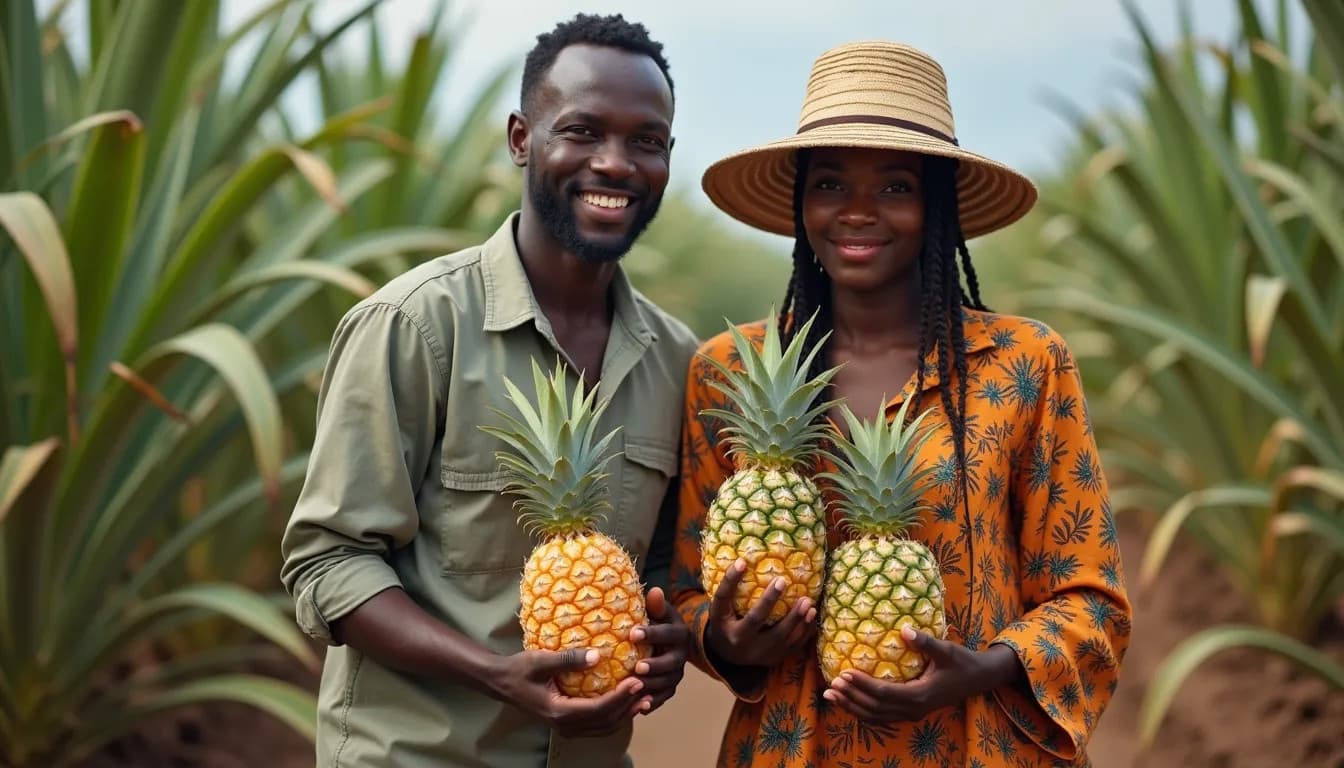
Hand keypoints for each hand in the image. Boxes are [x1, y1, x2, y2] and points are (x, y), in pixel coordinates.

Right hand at [491, 647, 645, 736]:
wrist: (501, 683)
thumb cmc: (519, 670)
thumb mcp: (540, 660)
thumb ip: (568, 659)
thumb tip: (598, 655)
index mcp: (559, 711)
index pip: (599, 709)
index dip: (621, 697)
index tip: (636, 680)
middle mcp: (565, 725)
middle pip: (606, 722)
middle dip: (629, 706)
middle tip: (647, 688)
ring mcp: (566, 727)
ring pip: (604, 727)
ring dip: (625, 713)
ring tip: (643, 697)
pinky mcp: (568, 723)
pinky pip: (597, 725)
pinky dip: (614, 715)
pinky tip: (624, 701)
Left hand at [629, 587, 688, 714]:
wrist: (663, 643)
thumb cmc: (654, 623)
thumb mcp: (657, 612)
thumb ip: (655, 606)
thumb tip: (655, 590)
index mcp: (679, 633)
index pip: (668, 633)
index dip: (652, 634)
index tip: (632, 633)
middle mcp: (681, 654)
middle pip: (671, 662)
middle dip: (655, 665)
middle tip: (636, 667)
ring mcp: (676, 673)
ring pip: (667, 682)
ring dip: (651, 686)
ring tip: (634, 688)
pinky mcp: (669, 688)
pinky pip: (663, 697)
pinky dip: (653, 703)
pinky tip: (639, 707)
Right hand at [705, 559, 816, 667]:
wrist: (728, 656)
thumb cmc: (725, 624)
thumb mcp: (720, 609)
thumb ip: (728, 589)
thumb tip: (742, 560)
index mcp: (723, 624)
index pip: (723, 599)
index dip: (731, 581)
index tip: (742, 562)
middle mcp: (740, 640)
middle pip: (755, 619)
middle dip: (769, 600)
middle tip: (782, 581)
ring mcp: (758, 653)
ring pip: (780, 636)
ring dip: (796, 619)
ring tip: (808, 603)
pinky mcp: (774, 658)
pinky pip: (793, 646)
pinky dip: (805, 631)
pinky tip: (812, 616)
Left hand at [824, 627, 1021, 722]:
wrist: (978, 679)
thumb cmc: (961, 662)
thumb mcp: (945, 649)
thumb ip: (925, 642)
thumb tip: (905, 630)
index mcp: (919, 695)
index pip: (883, 693)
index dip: (862, 684)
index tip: (844, 672)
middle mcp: (913, 709)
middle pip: (875, 708)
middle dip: (851, 698)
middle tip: (830, 686)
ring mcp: (912, 713)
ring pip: (876, 716)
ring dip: (853, 707)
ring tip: (831, 696)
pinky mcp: (911, 711)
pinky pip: (882, 716)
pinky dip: (863, 711)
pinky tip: (849, 702)